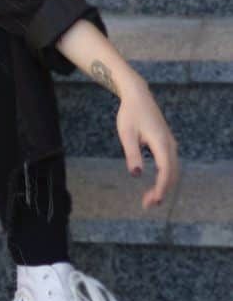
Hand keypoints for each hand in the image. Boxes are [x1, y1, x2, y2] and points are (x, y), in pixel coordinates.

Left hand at [116, 79, 179, 210]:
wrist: (138, 95)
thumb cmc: (130, 113)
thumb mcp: (127, 133)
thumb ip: (132, 153)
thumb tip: (136, 174)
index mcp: (161, 143)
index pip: (165, 172)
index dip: (160, 189)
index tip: (151, 201)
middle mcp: (170, 145)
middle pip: (172, 174)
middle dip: (162, 191)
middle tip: (146, 204)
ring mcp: (170, 144)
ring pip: (173, 170)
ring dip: (164, 186)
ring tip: (149, 198)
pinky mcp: (167, 143)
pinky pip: (170, 164)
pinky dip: (165, 177)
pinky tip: (155, 184)